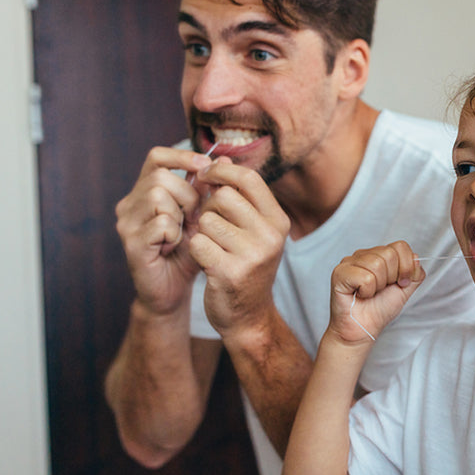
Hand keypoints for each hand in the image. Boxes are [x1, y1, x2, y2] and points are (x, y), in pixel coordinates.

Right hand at [115, 146, 211, 314]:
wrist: (173, 291)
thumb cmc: (188, 252)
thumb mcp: (202, 217)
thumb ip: (208, 190)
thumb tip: (224, 160)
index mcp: (144, 192)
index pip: (156, 157)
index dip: (181, 157)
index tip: (205, 166)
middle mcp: (130, 204)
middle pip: (161, 177)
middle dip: (187, 195)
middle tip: (195, 217)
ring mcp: (127, 223)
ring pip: (158, 196)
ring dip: (181, 214)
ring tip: (183, 233)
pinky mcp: (131, 243)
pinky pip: (160, 223)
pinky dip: (174, 234)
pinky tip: (173, 246)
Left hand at [188, 157, 290, 339]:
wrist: (248, 317)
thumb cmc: (245, 266)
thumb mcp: (253, 230)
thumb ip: (238, 197)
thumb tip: (217, 158)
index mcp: (278, 221)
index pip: (249, 178)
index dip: (222, 171)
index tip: (206, 175)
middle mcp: (270, 236)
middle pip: (224, 196)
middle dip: (209, 207)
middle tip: (210, 225)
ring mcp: (252, 255)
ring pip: (207, 220)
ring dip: (201, 231)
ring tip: (212, 247)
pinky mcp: (230, 272)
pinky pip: (197, 243)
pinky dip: (195, 250)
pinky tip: (206, 262)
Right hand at [327, 241, 424, 345]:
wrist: (363, 330)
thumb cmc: (379, 310)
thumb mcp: (405, 289)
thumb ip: (414, 273)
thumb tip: (416, 258)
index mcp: (378, 255)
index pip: (400, 246)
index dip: (406, 267)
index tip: (401, 283)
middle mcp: (363, 255)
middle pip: (389, 254)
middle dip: (391, 278)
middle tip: (380, 290)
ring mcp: (349, 262)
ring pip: (377, 264)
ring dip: (378, 286)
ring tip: (369, 293)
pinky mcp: (339, 273)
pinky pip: (365, 277)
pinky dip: (367, 291)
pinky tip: (360, 295)